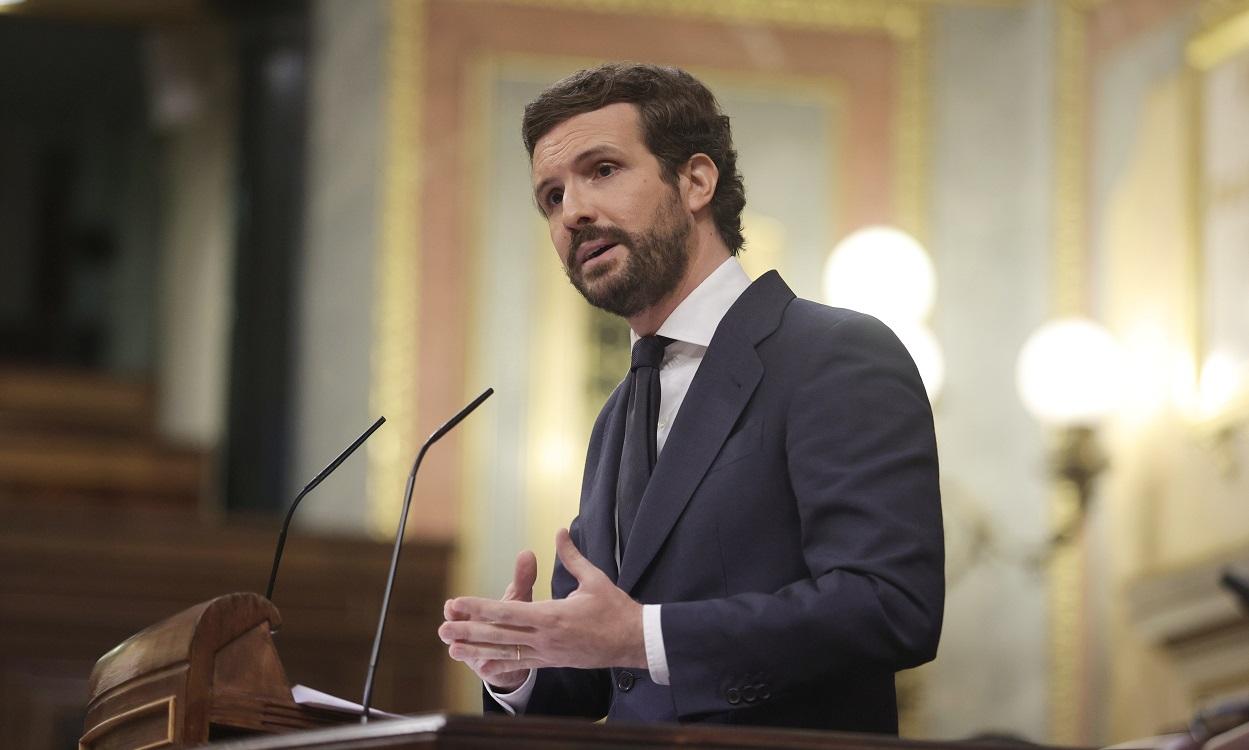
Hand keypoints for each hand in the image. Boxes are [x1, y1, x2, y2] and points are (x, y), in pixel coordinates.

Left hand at [439, 529, 645, 676]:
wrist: (634, 642)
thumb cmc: (615, 609)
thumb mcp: (594, 579)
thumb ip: (572, 556)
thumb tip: (559, 532)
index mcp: (552, 615)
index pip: (508, 611)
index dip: (480, 607)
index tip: (458, 602)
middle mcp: (545, 637)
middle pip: (499, 634)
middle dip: (468, 630)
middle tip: (442, 627)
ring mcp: (548, 653)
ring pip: (506, 652)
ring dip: (477, 650)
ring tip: (452, 648)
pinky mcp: (553, 662)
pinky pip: (521, 664)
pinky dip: (499, 664)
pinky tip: (481, 665)